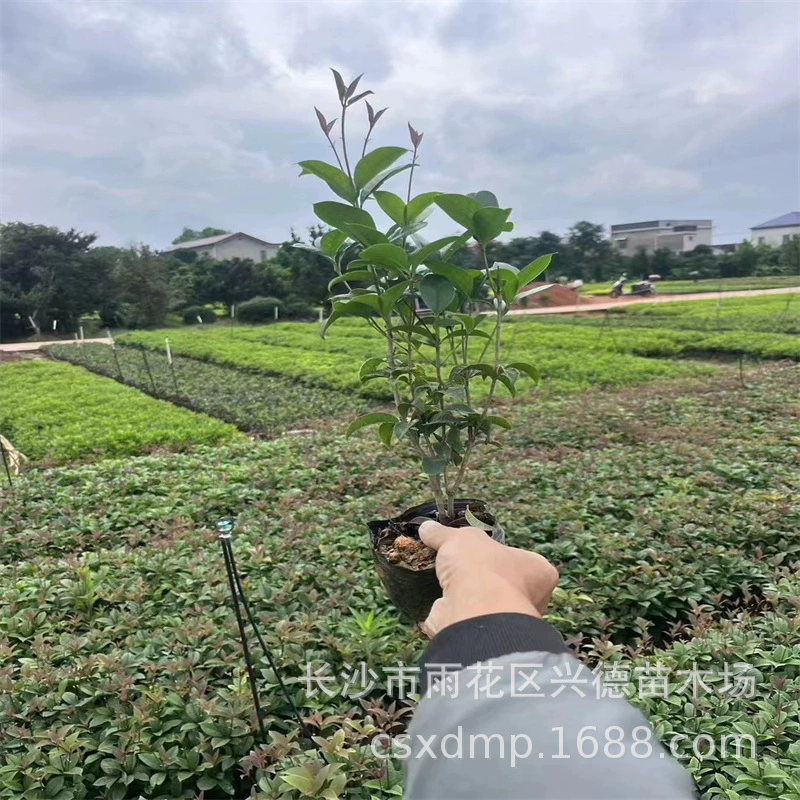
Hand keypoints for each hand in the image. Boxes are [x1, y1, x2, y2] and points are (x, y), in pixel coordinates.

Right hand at [418, 521, 558, 638]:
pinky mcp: (484, 637)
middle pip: (503, 583)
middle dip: (481, 577)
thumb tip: (427, 528)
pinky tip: (438, 605)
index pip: (523, 560)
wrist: (474, 613)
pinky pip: (467, 623)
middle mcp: (530, 599)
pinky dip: (452, 615)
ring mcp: (508, 622)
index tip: (479, 550)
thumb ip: (443, 533)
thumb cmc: (482, 568)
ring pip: (486, 606)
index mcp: (539, 571)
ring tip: (444, 584)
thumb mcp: (460, 538)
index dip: (499, 553)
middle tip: (459, 567)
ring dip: (466, 597)